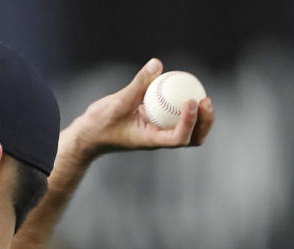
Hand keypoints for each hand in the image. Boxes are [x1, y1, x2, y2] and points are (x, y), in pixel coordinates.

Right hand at [65, 58, 214, 161]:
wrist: (89, 136)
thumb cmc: (99, 124)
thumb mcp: (117, 102)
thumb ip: (138, 83)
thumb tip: (157, 63)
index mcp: (150, 140)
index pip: (178, 138)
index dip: (190, 121)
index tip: (191, 101)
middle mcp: (158, 139)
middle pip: (192, 139)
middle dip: (204, 122)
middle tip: (205, 100)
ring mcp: (158, 133)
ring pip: (188, 131)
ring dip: (200, 117)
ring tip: (202, 97)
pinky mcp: (155, 125)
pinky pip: (176, 118)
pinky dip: (184, 107)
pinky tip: (183, 89)